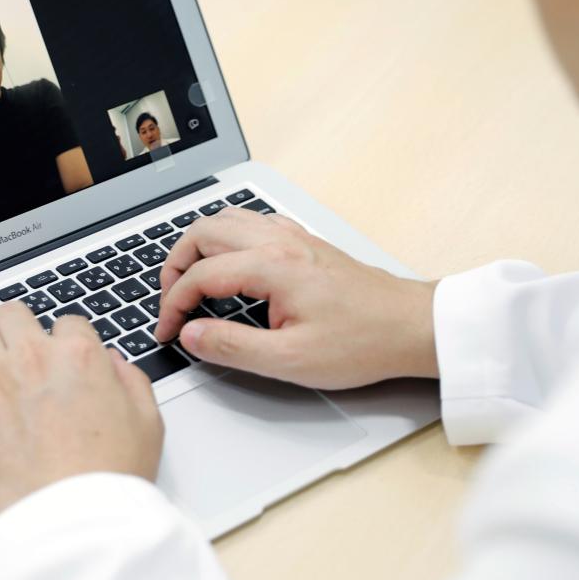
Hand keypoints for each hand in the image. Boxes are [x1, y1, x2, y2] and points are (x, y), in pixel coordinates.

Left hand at [0, 302, 163, 517]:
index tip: (65, 360)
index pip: (67, 321)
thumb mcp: (148, 422)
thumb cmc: (112, 478)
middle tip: (22, 352)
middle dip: (18, 329)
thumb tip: (112, 364)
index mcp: (80, 357)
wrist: (74, 522)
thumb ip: (131, 380)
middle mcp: (34, 361)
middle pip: (11, 313)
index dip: (68, 341)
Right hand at [155, 207, 437, 389]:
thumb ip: (232, 347)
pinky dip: (227, 238)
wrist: (410, 326)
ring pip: (226, 220)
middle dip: (176, 265)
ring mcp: (293, 236)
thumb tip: (192, 335)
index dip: (173, 305)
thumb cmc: (361, 342)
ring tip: (190, 281)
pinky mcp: (305, 242)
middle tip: (170, 301)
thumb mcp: (290, 360)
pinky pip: (252, 223)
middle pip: (203, 232)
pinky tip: (229, 265)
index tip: (168, 332)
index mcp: (271, 266)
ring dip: (199, 246)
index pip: (200, 276)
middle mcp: (278, 241)